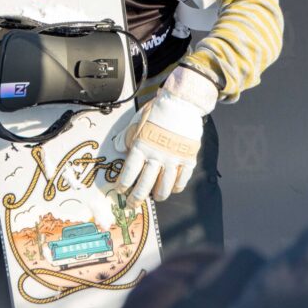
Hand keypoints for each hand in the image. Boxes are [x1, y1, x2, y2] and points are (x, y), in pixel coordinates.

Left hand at [113, 65, 217, 206]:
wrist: (182, 103)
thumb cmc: (158, 111)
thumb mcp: (137, 121)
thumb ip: (128, 137)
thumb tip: (119, 148)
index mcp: (141, 146)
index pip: (130, 172)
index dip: (124, 184)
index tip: (121, 190)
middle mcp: (156, 156)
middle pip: (145, 184)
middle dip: (137, 197)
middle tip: (132, 204)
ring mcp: (173, 159)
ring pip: (165, 186)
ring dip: (158, 195)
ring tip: (155, 197)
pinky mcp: (188, 159)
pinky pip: (182, 180)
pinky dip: (177, 187)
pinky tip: (173, 189)